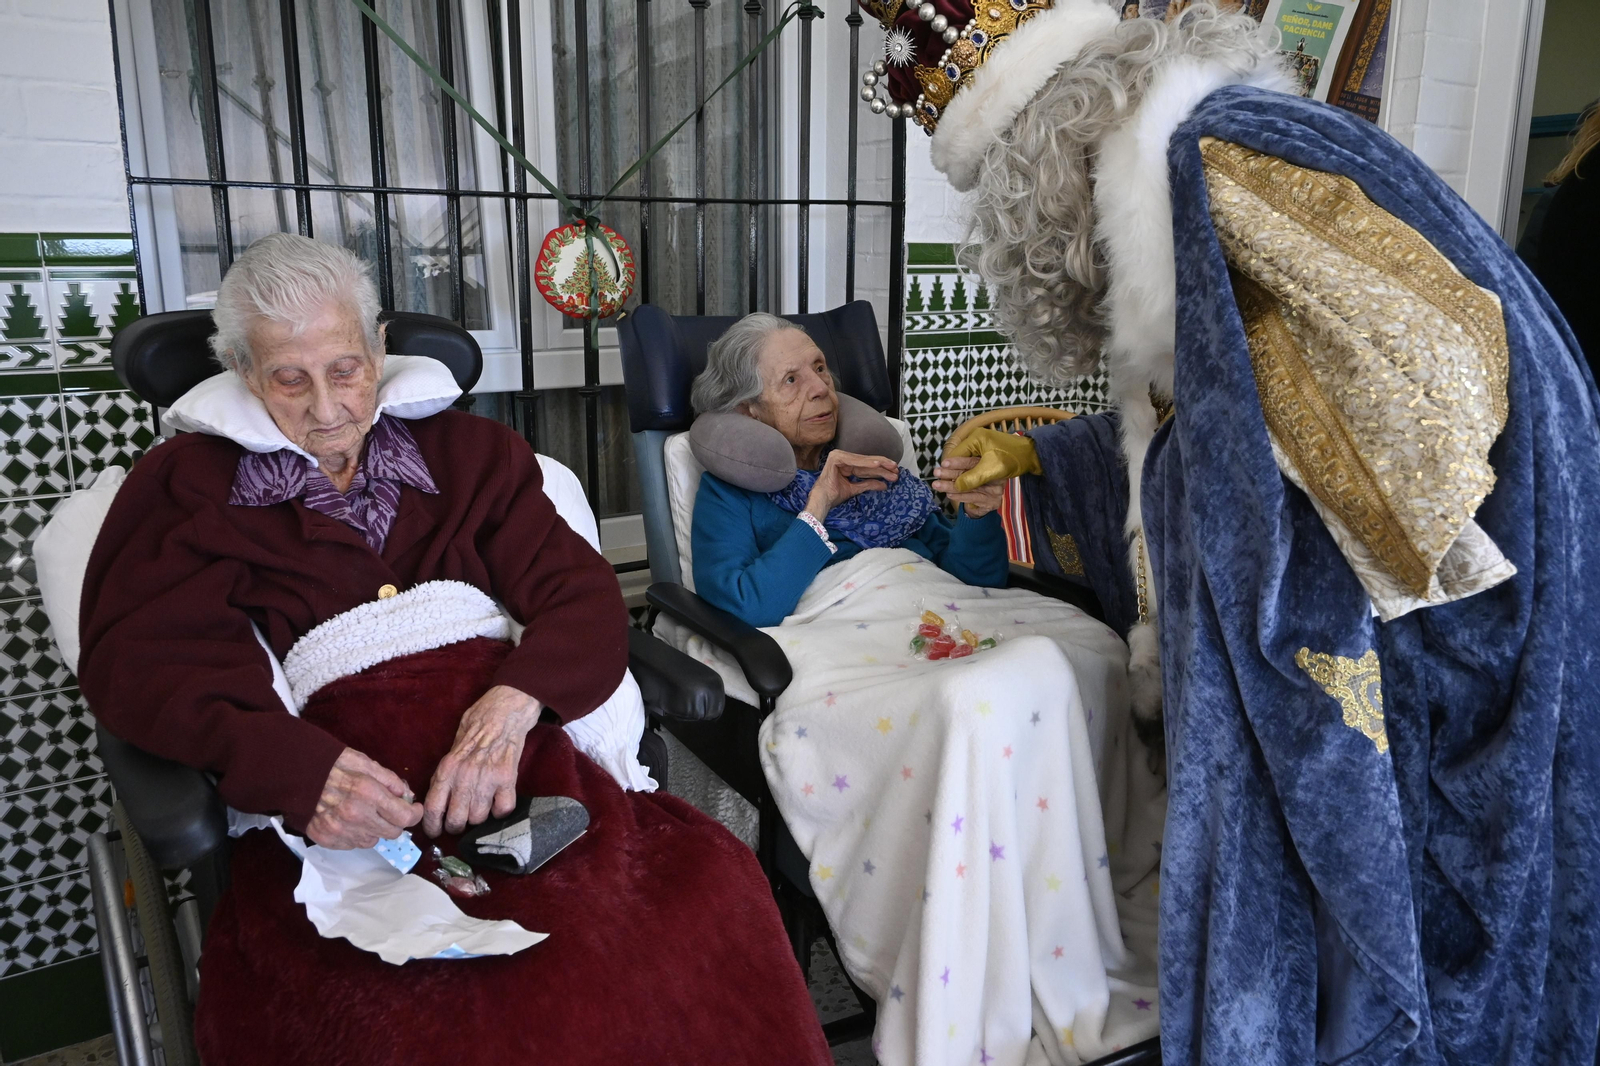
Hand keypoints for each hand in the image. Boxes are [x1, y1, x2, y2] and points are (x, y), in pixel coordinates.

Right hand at [305, 747, 423, 849]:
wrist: (295, 775)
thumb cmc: (333, 764)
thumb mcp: (364, 763)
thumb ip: (389, 780)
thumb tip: (407, 795)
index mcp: (369, 793)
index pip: (405, 817)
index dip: (415, 814)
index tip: (415, 809)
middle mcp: (356, 816)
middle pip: (392, 833)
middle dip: (396, 822)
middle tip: (390, 810)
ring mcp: (340, 831)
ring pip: (373, 841)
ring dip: (375, 829)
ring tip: (364, 813)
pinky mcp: (327, 839)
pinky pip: (353, 845)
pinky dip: (356, 835)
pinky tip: (348, 820)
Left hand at [422, 685, 540, 836]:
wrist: (503, 713)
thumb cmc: (475, 728)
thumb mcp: (450, 752)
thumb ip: (444, 776)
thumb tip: (436, 803)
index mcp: (446, 770)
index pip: (433, 809)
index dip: (432, 827)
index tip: (435, 832)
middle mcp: (464, 777)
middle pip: (456, 820)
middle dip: (457, 826)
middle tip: (460, 822)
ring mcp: (486, 779)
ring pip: (479, 818)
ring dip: (479, 818)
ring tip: (481, 808)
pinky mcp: (507, 778)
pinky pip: (503, 809)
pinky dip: (501, 811)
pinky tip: (499, 802)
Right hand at [803, 450, 899, 521]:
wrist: (823, 500)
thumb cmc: (835, 495)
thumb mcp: (855, 489)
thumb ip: (868, 484)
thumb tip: (884, 485)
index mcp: (846, 464)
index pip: (866, 466)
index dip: (881, 470)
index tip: (894, 473)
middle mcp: (842, 457)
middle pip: (867, 462)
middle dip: (883, 467)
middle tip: (896, 469)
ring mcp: (838, 456)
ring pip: (863, 461)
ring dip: (878, 465)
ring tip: (891, 466)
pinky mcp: (836, 458)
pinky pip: (855, 461)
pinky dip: (866, 463)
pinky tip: (878, 464)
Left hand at [931, 455, 1004, 518]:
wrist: (985, 501)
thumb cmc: (974, 479)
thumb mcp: (968, 467)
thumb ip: (961, 463)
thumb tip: (946, 461)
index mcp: (991, 462)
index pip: (973, 462)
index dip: (958, 462)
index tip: (944, 463)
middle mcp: (996, 475)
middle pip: (971, 474)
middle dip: (951, 473)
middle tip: (937, 472)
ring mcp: (996, 489)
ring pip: (970, 487)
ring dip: (951, 486)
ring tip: (937, 484)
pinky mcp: (993, 502)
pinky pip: (973, 498)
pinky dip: (960, 496)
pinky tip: (949, 494)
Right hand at [943, 428, 1041, 491]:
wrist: (1033, 455)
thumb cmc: (1012, 458)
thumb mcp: (991, 469)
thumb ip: (972, 478)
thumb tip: (955, 486)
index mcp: (975, 439)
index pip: (955, 455)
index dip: (948, 470)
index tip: (939, 481)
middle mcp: (976, 441)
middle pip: (959, 459)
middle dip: (950, 473)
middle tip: (937, 485)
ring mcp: (982, 447)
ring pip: (966, 464)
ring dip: (959, 476)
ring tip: (947, 487)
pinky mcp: (988, 454)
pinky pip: (974, 465)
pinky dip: (969, 475)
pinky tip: (963, 485)